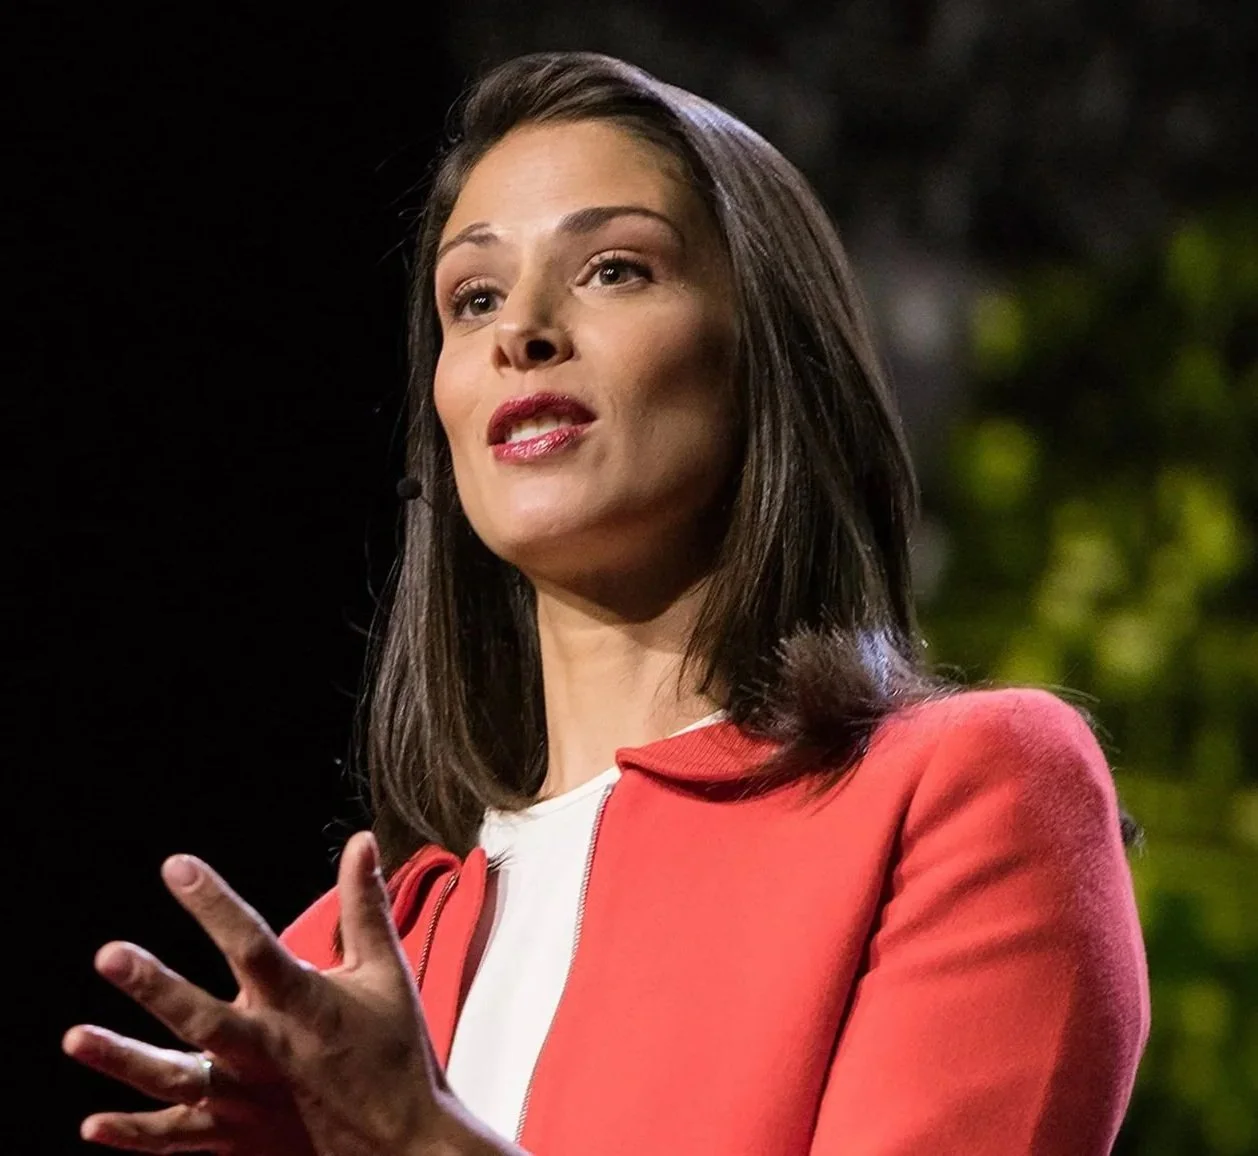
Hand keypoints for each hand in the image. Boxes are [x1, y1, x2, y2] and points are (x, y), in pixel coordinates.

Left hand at [64, 832, 467, 1154]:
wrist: (404, 1146)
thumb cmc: (397, 1051)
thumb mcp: (386, 972)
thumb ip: (365, 905)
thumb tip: (361, 840)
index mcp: (304, 1005)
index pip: (253, 944)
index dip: (215, 904)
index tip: (178, 866)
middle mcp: (269, 1052)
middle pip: (202, 1017)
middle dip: (154, 987)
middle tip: (110, 954)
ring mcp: (248, 1099)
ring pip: (175, 1081)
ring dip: (124, 1060)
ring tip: (75, 1037)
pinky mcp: (239, 1137)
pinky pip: (179, 1137)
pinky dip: (136, 1134)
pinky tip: (93, 1123)